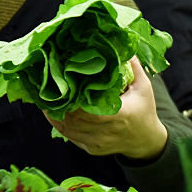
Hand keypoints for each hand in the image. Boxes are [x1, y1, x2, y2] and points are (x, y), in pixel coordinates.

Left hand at [45, 57, 167, 161]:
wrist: (146, 141)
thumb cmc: (144, 110)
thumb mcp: (144, 87)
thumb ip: (133, 66)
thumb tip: (120, 43)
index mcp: (120, 116)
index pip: (89, 112)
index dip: (72, 101)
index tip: (62, 84)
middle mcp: (106, 133)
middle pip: (74, 120)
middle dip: (59, 104)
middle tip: (48, 87)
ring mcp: (97, 143)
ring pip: (67, 130)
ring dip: (54, 115)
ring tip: (44, 98)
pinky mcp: (91, 149)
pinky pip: (70, 137)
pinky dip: (59, 124)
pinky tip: (52, 111)